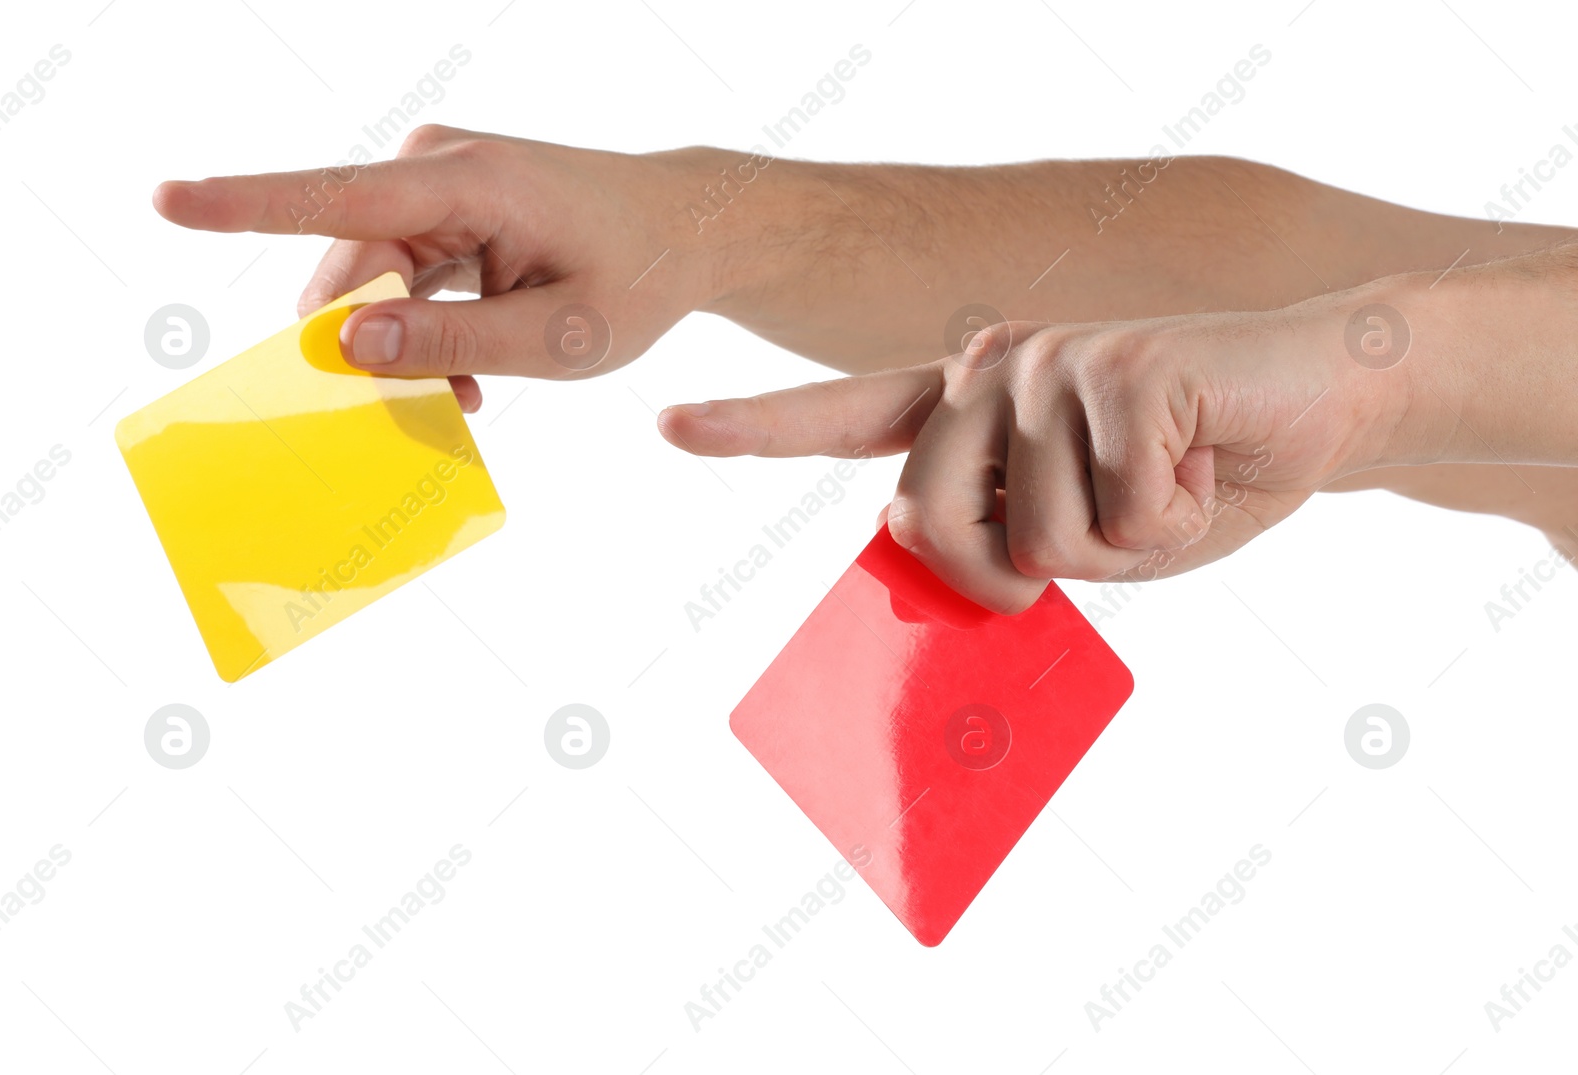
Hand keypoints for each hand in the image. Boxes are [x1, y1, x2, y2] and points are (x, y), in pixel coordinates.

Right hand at [153, 125, 729, 410]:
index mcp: (470, 182)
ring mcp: (435, 184)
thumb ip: (451, 344)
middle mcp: (437, 166)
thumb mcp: (558, 335)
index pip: (340, 198)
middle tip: (419, 417)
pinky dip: (419, 335)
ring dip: (397, 351)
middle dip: (364, 351)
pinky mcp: (441, 208)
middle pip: (351, 271)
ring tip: (460, 403)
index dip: (247, 205)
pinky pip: (397, 279)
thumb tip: (343, 347)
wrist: (687, 229)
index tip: (169, 200)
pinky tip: (460, 383)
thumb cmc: (636, 276)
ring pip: (370, 284)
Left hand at [659, 302, 1424, 612]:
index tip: (672, 426)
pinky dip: (1185, 515)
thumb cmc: (1197, 477)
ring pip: (1038, 540)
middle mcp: (988, 368)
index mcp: (972, 407)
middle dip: (1007, 580)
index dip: (759, 427)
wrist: (1326, 402)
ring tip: (1175, 476)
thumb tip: (939, 580)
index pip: (848, 417)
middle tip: (1096, 545)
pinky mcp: (1117, 363)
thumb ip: (1013, 552)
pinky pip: (1124, 514)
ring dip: (1131, 545)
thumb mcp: (1090, 538)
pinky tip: (1211, 455)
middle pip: (922, 527)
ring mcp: (1046, 359)